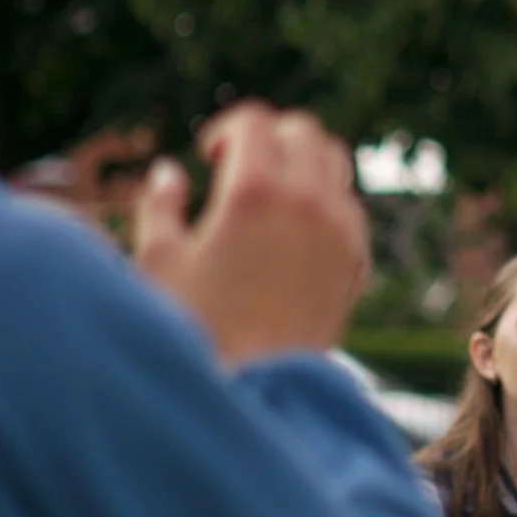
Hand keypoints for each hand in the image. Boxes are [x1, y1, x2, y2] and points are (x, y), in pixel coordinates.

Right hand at [130, 104, 368, 366]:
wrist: (257, 395)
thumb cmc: (194, 331)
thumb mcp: (158, 264)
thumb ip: (160, 206)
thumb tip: (169, 172)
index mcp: (256, 190)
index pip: (255, 120)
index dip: (227, 129)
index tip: (207, 155)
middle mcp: (309, 201)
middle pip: (304, 132)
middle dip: (270, 136)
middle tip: (237, 166)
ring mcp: (342, 231)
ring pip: (335, 164)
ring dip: (303, 163)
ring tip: (267, 194)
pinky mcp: (357, 262)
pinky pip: (349, 207)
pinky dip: (325, 201)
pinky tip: (292, 231)